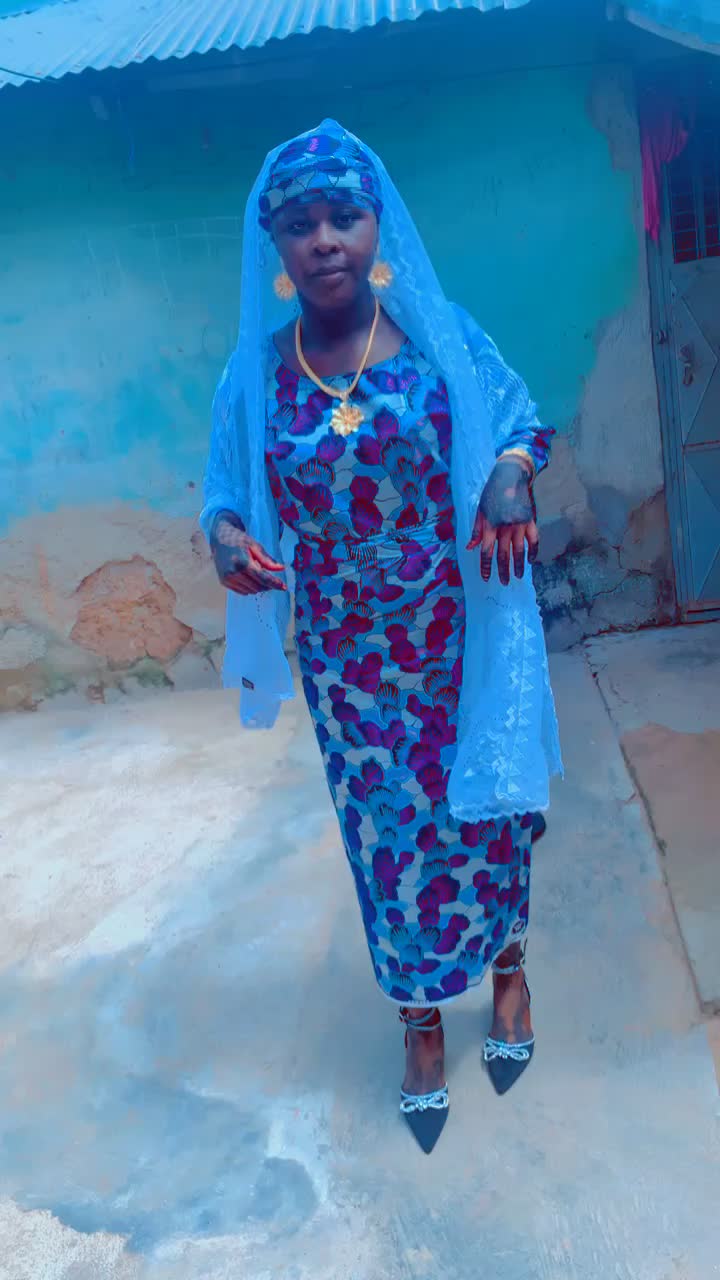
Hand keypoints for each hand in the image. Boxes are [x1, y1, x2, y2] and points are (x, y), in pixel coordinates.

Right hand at [210, 511, 286, 595]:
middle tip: (271, 578)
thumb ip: (267, 559)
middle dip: (267, 585)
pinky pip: (242, 591)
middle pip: (258, 587)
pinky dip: (250, 587)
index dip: (275, 583)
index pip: (263, 578)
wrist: (220, 538)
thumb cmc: (239, 540)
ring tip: (257, 573)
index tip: (284, 587)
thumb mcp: (255, 546)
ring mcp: (227, 579)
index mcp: (242, 563)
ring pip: (251, 591)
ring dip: (258, 586)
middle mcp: (233, 573)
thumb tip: (281, 568)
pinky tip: (250, 578)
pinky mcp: (224, 582)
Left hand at [467, 459, 538, 585]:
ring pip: (519, 551)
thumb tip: (470, 547)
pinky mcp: (530, 521)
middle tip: (504, 582)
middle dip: (503, 570)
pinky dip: (533, 551)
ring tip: (518, 577)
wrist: (511, 476)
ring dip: (518, 566)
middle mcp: (505, 527)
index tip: (486, 577)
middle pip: (503, 554)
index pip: (487, 551)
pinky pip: (534, 540)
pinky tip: (531, 560)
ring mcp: (519, 525)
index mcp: (490, 525)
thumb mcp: (480, 510)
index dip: (486, 566)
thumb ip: (476, 530)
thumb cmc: (492, 493)